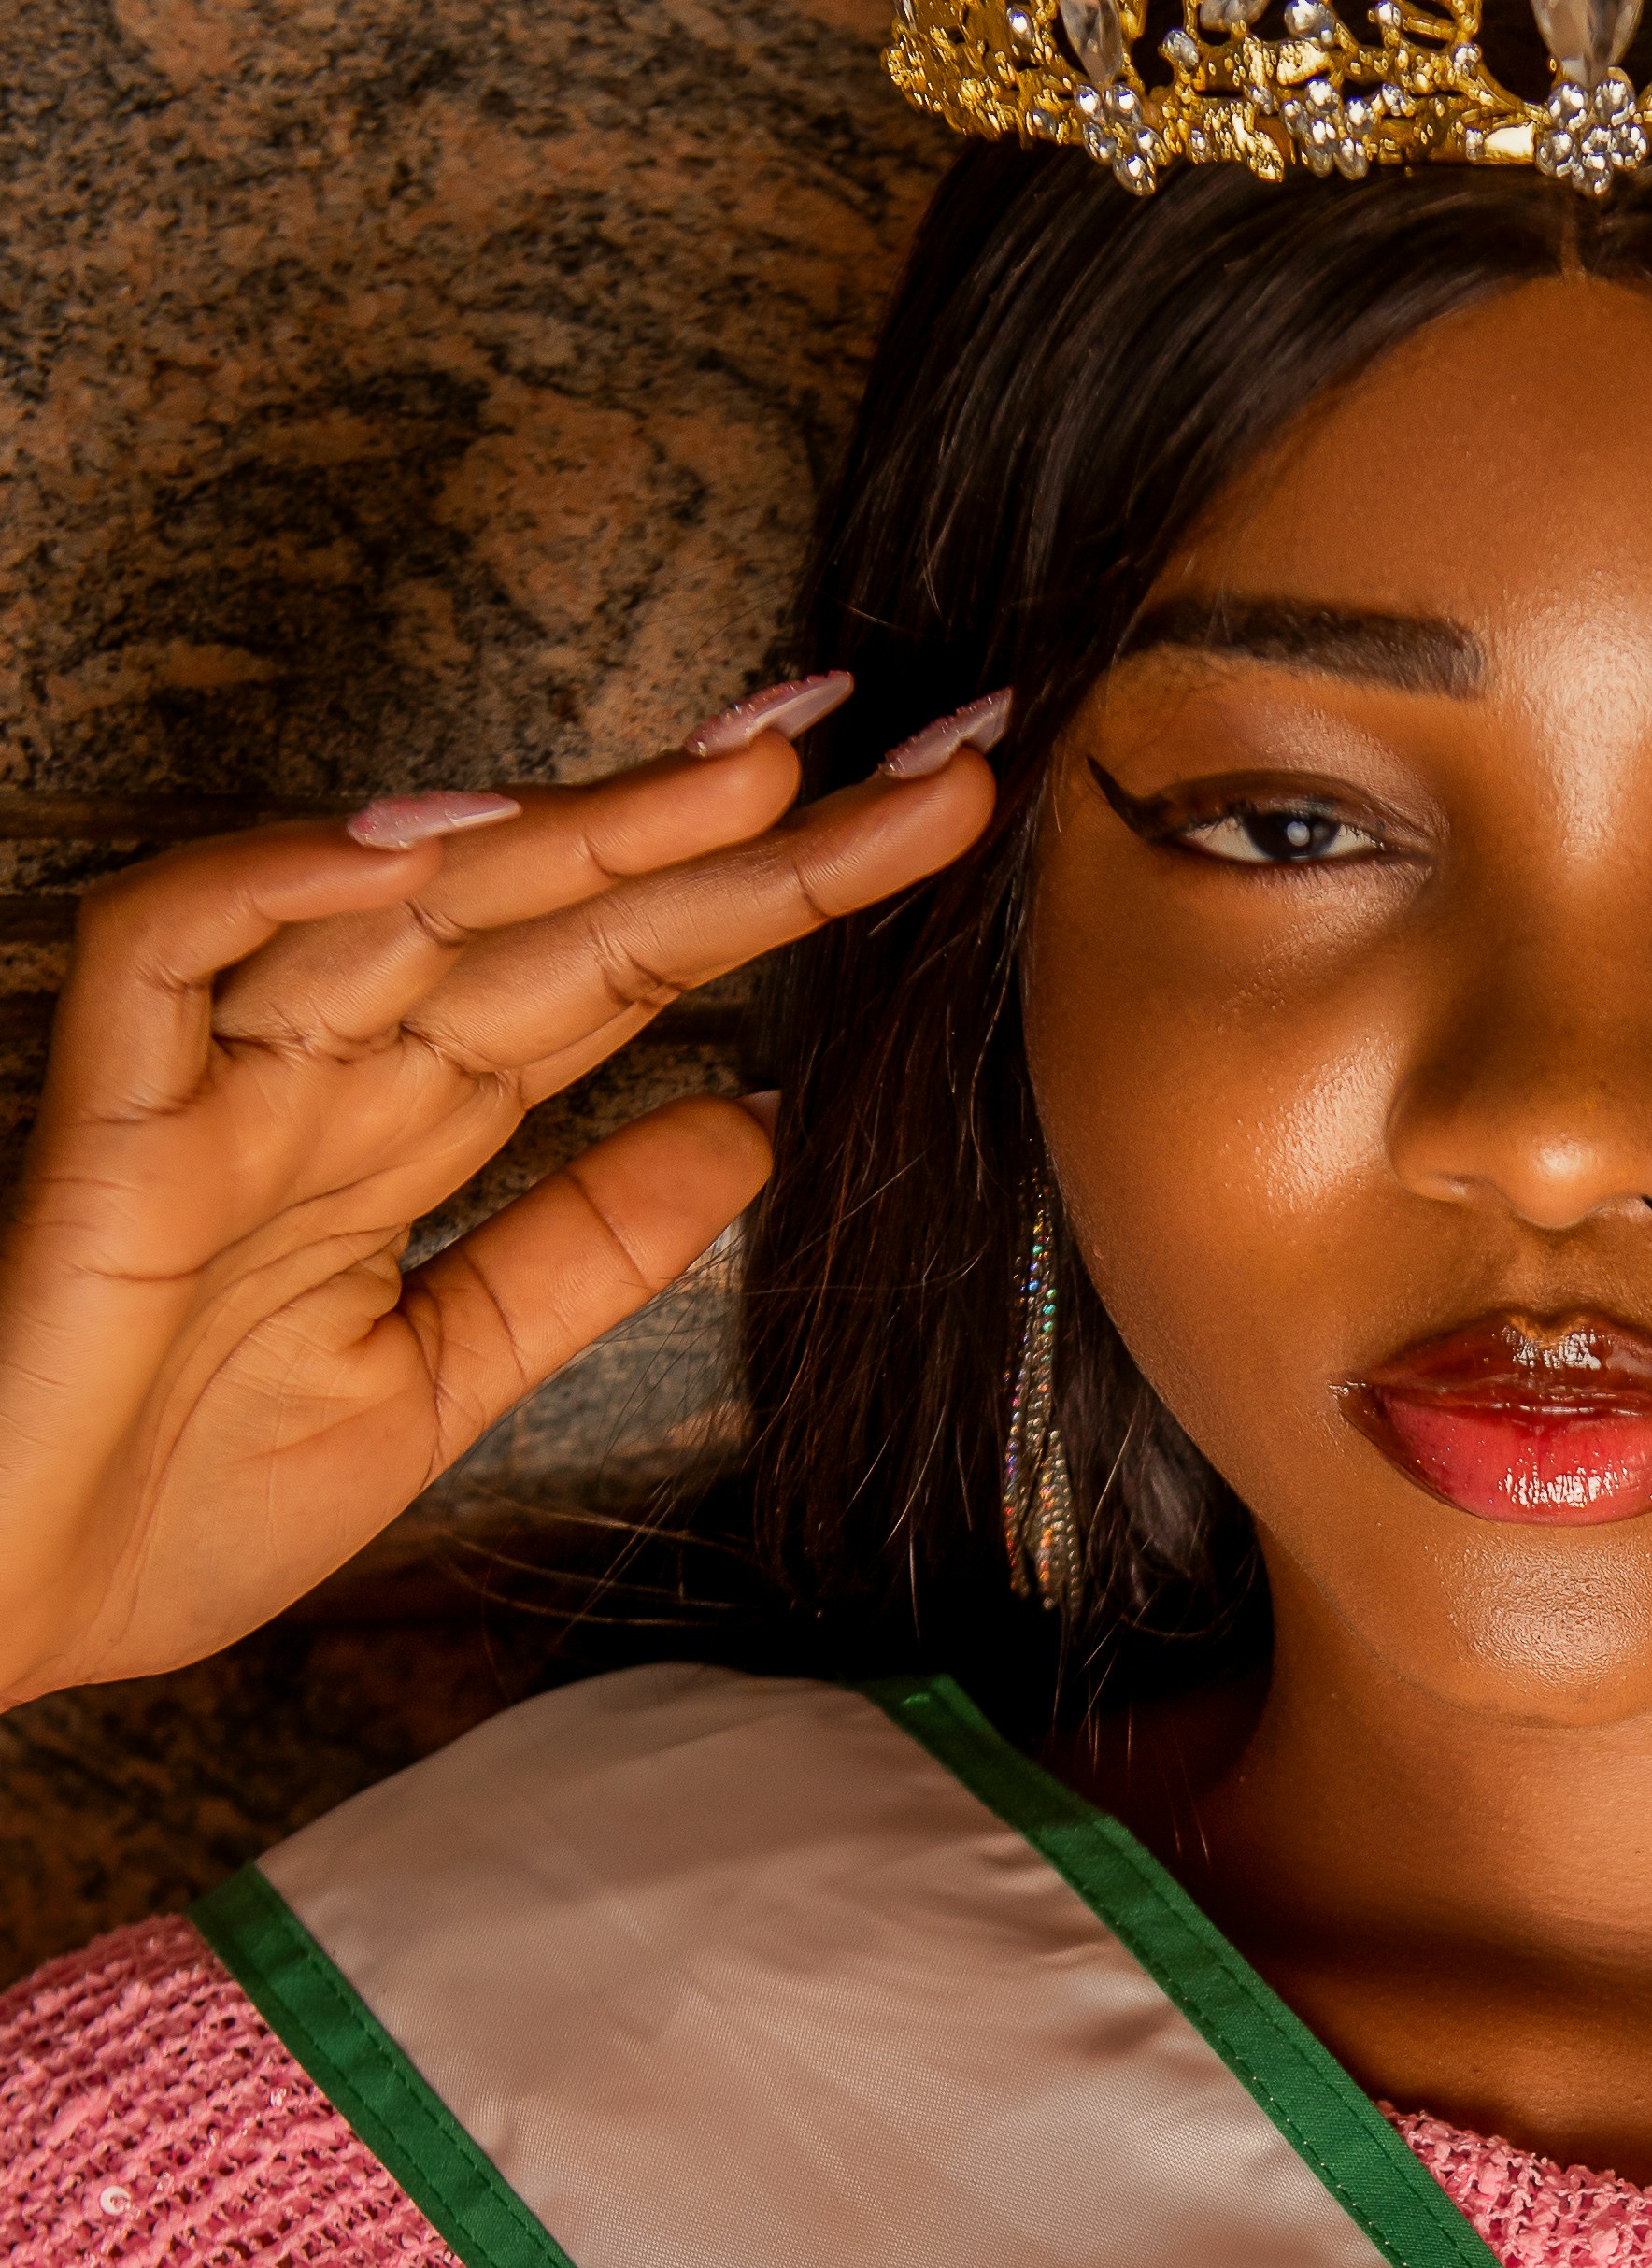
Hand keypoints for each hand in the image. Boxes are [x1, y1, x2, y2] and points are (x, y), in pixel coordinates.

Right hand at [0, 679, 1002, 1705]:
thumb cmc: (168, 1512)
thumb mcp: (439, 1380)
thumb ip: (583, 1250)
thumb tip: (759, 1122)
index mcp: (406, 1133)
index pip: (620, 975)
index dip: (771, 893)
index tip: (934, 826)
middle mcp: (323, 1078)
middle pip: (556, 916)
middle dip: (736, 830)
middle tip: (927, 755)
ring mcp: (213, 1089)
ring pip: (405, 902)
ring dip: (580, 828)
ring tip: (758, 769)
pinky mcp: (102, 1129)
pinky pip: (173, 949)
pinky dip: (285, 884)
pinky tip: (428, 846)